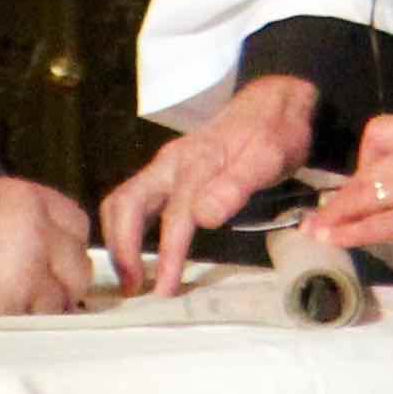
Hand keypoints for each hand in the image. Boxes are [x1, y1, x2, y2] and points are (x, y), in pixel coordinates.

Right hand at [0, 173, 94, 318]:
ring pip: (63, 298)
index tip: (49, 261)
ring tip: (14, 308)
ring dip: (43, 305)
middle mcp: (38, 231)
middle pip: (77, 265)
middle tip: (34, 290)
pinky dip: (27, 323)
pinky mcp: (17, 302)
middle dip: (60, 280)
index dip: (62, 247)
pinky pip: (41, 320)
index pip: (76, 225)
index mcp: (27, 199)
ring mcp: (32, 268)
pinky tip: (4, 319)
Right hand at [96, 75, 315, 294]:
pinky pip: (133, 199)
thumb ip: (235, 186)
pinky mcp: (166, 172)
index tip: (163, 290)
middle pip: (128, 203)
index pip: (175, 215)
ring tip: (130, 277)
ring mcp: (165, 166)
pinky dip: (125, 228)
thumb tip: (203, 217)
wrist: (274, 103)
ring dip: (119, 239)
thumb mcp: (268, 157)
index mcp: (196, 162)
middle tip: (132, 288)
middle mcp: (171, 163)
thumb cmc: (274, 133)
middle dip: (122, 248)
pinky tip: (134, 250)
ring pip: (124, 200)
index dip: (167, 255)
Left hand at [300, 115, 392, 270]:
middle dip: (345, 193)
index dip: (366, 159)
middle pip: (368, 166)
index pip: (382, 132)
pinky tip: (335, 240)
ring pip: (366, 193)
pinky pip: (378, 223)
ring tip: (316, 231)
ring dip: (336, 214)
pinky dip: (351, 231)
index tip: (366, 182)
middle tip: (328, 213)